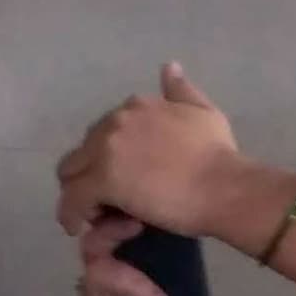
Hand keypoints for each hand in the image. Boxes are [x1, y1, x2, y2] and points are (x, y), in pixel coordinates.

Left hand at [56, 64, 251, 238]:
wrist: (224, 187)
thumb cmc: (220, 155)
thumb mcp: (204, 113)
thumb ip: (182, 91)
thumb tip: (169, 68)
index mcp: (137, 106)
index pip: (106, 130)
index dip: (111, 156)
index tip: (125, 177)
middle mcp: (117, 121)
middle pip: (84, 149)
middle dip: (91, 173)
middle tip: (109, 200)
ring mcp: (107, 149)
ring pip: (71, 172)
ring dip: (79, 192)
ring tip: (96, 215)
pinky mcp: (102, 180)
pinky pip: (72, 199)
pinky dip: (70, 214)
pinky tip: (77, 227)